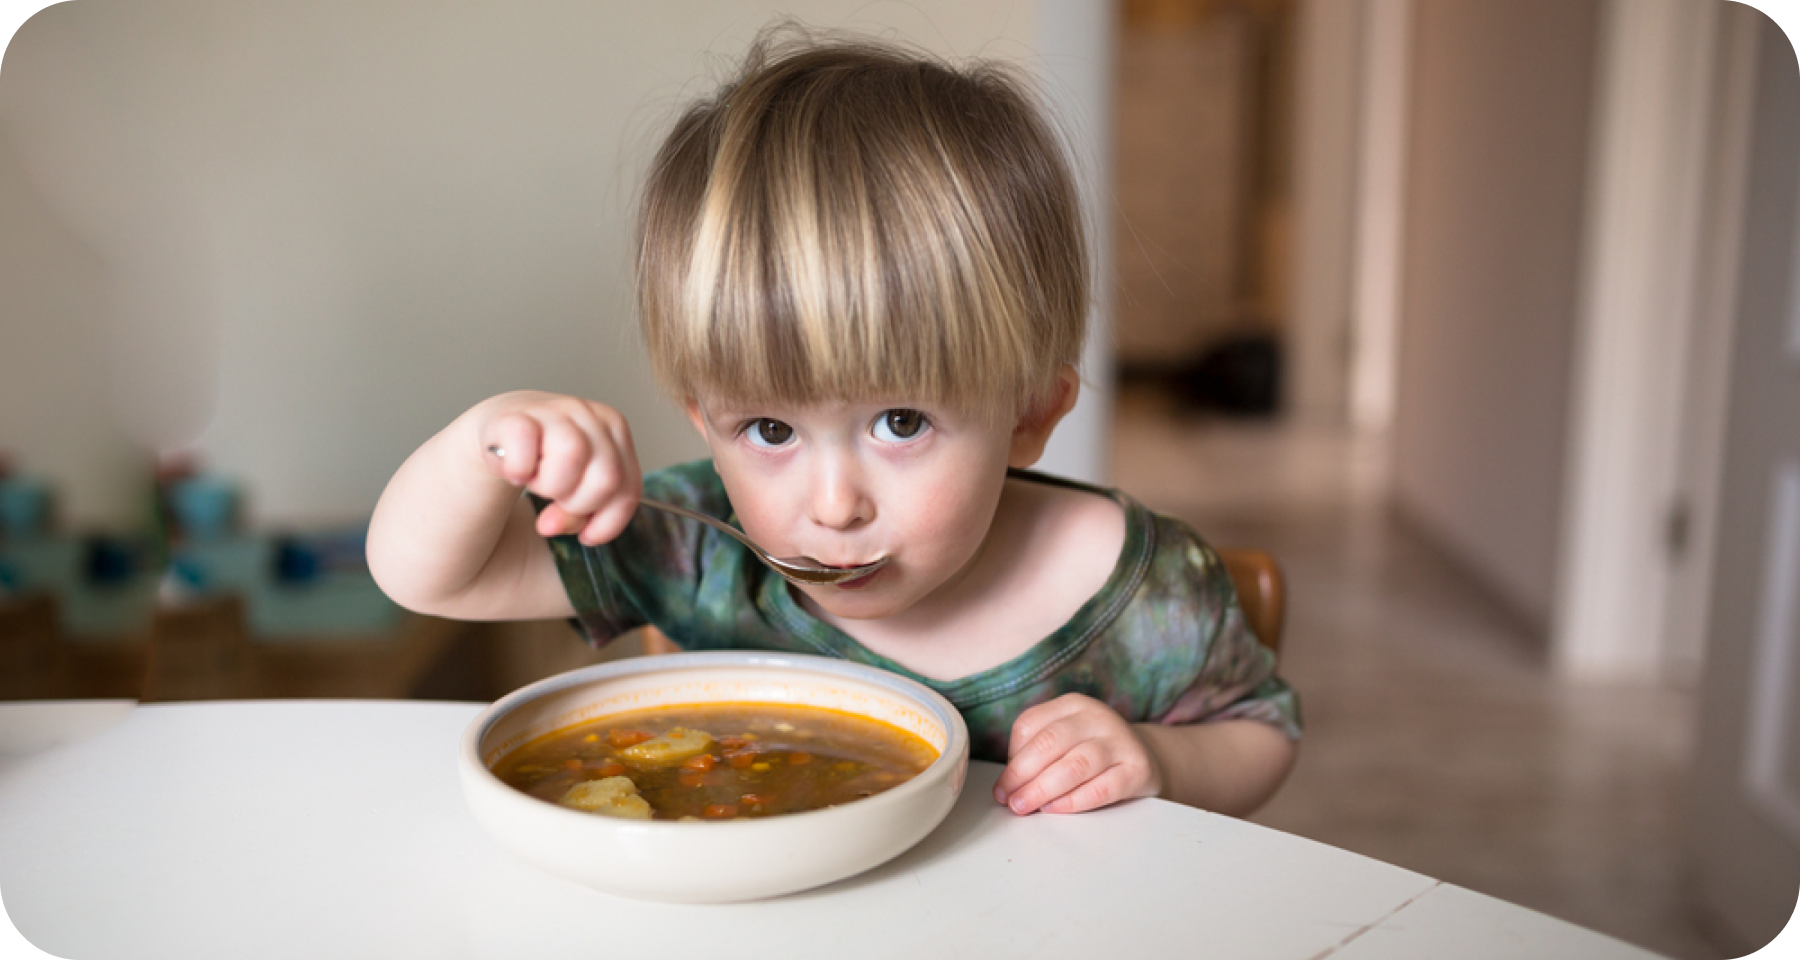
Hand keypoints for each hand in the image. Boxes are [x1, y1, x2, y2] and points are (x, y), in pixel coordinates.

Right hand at [476, 391, 640, 545]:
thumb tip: (551, 526)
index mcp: (615, 428)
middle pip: (605, 479)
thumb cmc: (547, 460)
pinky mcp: (516, 416)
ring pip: (572, 460)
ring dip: (549, 486)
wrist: (504, 427)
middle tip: (556, 497)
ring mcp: (554, 411)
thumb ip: (578, 513)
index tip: (587, 535)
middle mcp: (591, 415)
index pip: (627, 488)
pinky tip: (515, 471)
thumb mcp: (575, 488)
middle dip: (578, 504)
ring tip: (535, 480)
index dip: (608, 521)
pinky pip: (525, 455)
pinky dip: (518, 472)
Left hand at [992, 693, 1162, 814]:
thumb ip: (1036, 755)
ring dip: (1042, 789)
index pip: (1030, 725)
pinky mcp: (1138, 768)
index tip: (1002, 786)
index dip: (1011, 758)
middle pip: (1049, 743)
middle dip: (1022, 775)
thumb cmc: (1090, 752)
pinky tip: (1054, 809)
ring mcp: (1120, 741)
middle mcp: (1096, 717)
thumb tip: (1007, 787)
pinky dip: (1074, 801)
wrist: (1143, 759)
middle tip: (1009, 801)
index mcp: (1072, 705)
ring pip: (1075, 765)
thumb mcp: (1064, 740)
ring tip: (1024, 807)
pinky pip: (1102, 788)